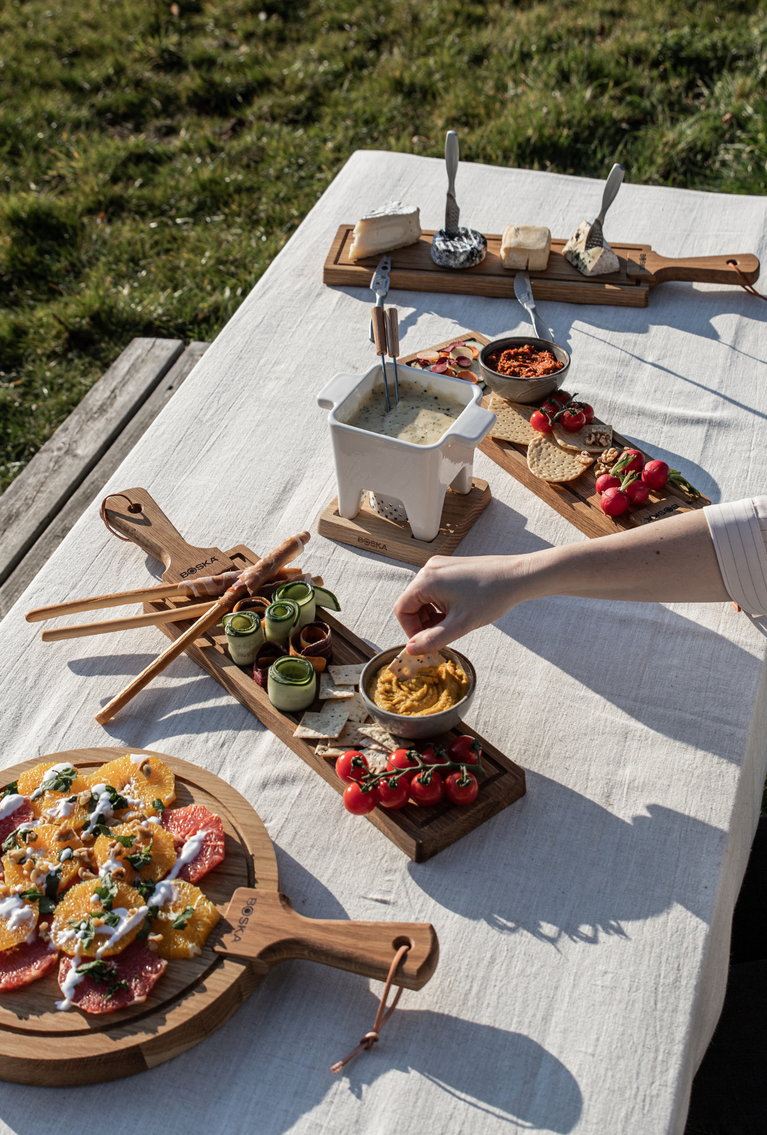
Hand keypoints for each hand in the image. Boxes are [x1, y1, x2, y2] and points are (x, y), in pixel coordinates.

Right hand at [393, 555, 530, 652]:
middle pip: (412, 603)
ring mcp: (440, 566)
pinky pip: (435, 589)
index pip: (402, 609)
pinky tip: (457, 613)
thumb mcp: (460, 625)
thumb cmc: (492, 595)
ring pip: (424, 597)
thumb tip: (411, 649)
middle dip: (422, 623)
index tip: (425, 643)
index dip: (410, 630)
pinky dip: (440, 605)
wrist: (516, 577)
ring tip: (452, 625)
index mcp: (426, 580)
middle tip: (440, 637)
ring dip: (432, 615)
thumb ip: (433, 640)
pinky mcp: (450, 567)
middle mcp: (429, 569)